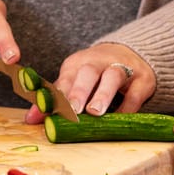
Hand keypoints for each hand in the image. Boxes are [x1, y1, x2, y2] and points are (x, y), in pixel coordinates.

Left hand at [23, 43, 155, 123]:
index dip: (59, 94)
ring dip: (103, 94)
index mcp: (78, 63)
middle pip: (88, 72)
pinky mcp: (142, 79)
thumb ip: (55, 99)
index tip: (51, 111)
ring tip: (95, 112)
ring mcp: (123, 68)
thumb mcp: (74, 81)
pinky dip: (127, 108)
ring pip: (113, 76)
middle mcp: (99, 61)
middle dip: (79, 90)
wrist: (132, 54)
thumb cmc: (96, 73)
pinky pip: (134, 93)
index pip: (66, 77)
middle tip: (73, 110)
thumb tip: (31, 119)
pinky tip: (118, 119)